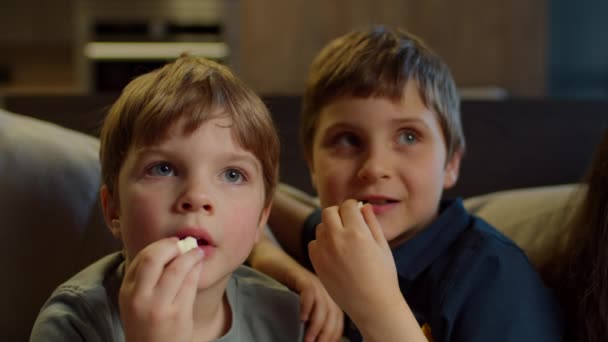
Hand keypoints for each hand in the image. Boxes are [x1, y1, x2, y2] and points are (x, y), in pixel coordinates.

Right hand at [119, 237, 203, 341]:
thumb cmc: (147, 324)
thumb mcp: (136, 300)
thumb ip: (145, 276)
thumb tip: (166, 246)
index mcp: (127, 291)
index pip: (141, 257)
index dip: (159, 245)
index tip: (172, 243)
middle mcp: (140, 298)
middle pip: (155, 258)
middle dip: (172, 245)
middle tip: (183, 243)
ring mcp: (159, 307)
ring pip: (177, 269)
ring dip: (190, 255)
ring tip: (197, 252)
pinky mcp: (178, 315)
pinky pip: (191, 284)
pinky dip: (197, 270)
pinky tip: (199, 266)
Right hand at [248, 235, 342, 340]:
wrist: (268, 261)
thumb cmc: (281, 286)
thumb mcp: (298, 305)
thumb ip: (309, 318)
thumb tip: (315, 339)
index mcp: (327, 296)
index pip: (338, 319)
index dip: (334, 335)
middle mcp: (323, 288)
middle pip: (334, 314)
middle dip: (327, 334)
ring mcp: (313, 280)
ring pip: (323, 305)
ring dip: (316, 325)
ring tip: (308, 339)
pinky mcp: (300, 275)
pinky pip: (309, 291)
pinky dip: (307, 306)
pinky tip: (301, 318)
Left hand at [308, 200, 399, 326]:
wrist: (373, 306)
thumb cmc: (383, 276)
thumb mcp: (382, 246)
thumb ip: (372, 223)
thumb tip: (364, 206)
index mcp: (357, 232)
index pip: (348, 206)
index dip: (353, 207)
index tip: (356, 213)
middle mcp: (338, 239)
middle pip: (329, 212)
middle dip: (338, 214)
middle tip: (347, 223)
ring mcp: (325, 252)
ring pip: (320, 228)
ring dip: (329, 229)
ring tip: (342, 241)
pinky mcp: (317, 264)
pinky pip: (313, 244)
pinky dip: (321, 245)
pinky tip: (334, 253)